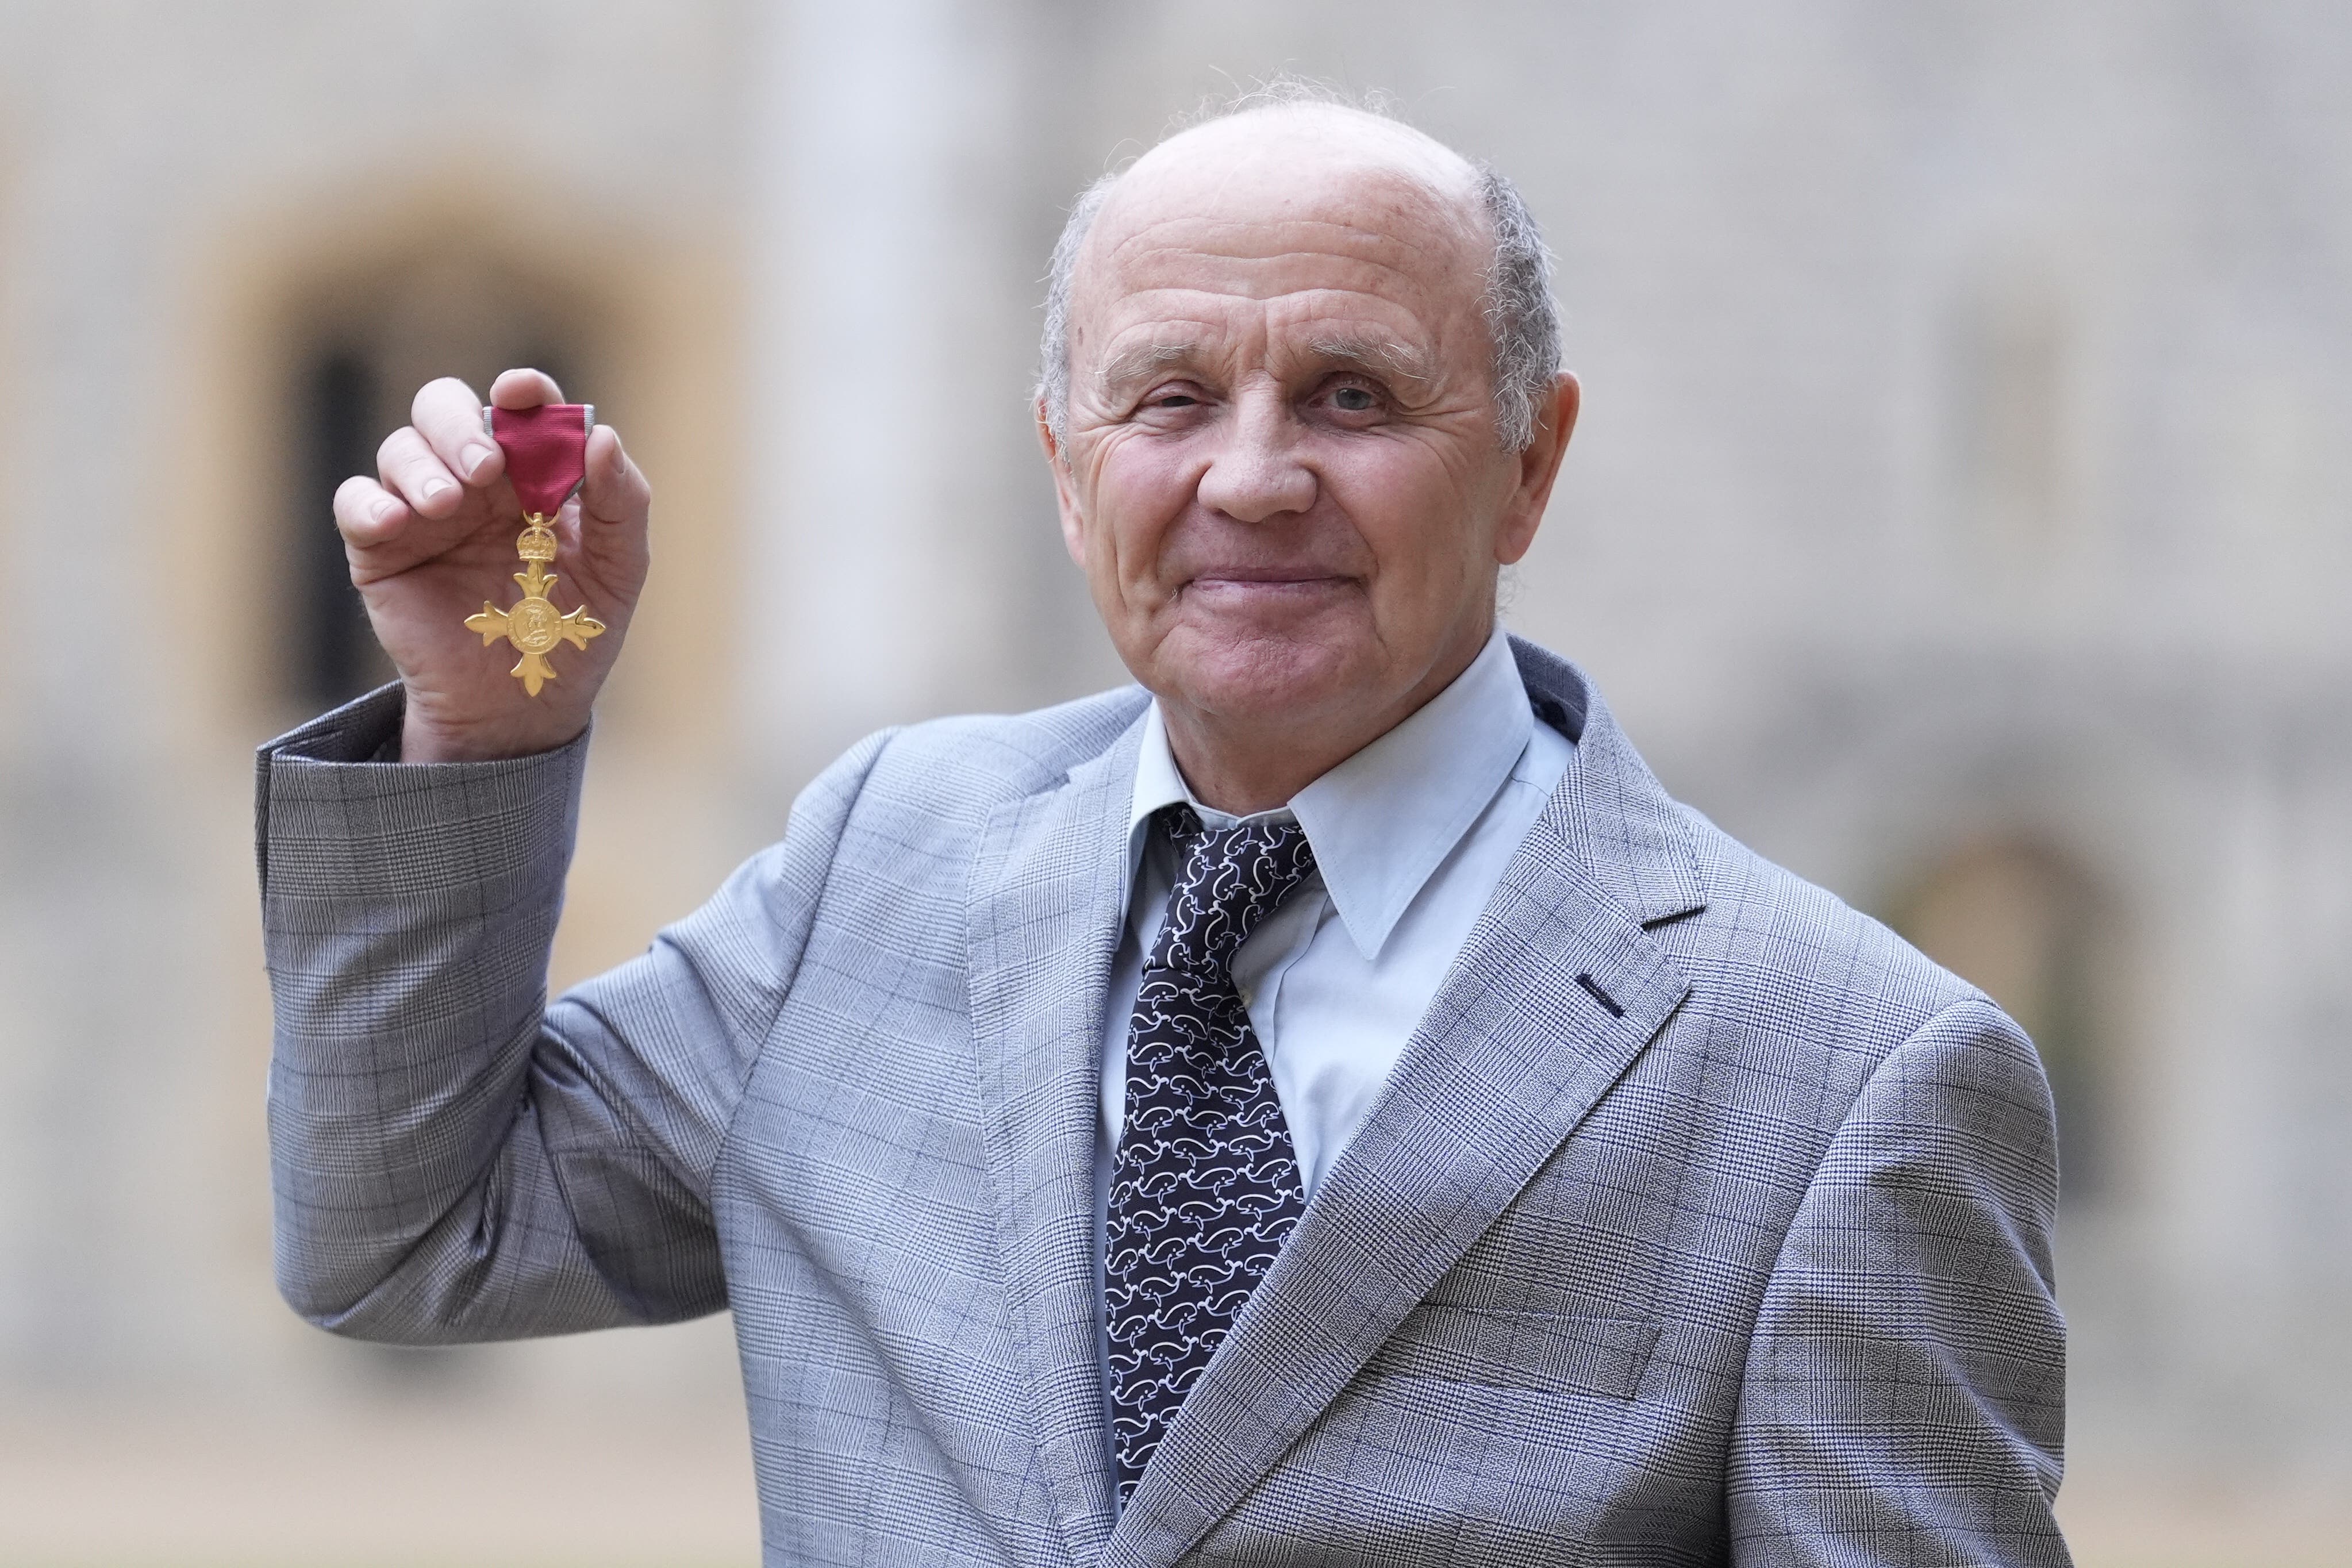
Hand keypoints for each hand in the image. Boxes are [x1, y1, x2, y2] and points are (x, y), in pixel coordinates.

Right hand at [332, 369, 649, 762]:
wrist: (519, 706)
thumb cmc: (571, 633)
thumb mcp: (617, 570)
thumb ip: (620, 504)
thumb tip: (601, 436)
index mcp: (533, 473)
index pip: (521, 411)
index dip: (523, 391)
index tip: (522, 392)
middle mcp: (473, 481)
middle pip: (446, 410)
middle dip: (460, 424)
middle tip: (485, 465)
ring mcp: (423, 510)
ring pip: (400, 448)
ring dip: (421, 464)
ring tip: (447, 504)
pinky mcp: (380, 548)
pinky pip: (355, 501)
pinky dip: (369, 502)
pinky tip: (395, 522)